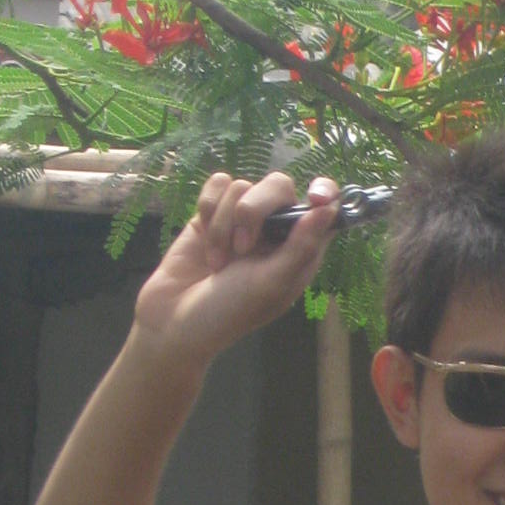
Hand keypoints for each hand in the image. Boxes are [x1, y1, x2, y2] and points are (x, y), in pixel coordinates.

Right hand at [132, 170, 340, 372]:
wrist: (174, 320)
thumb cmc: (230, 311)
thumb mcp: (272, 284)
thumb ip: (301, 246)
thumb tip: (330, 208)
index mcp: (299, 250)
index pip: (324, 208)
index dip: (325, 193)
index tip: (314, 197)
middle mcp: (274, 230)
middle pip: (278, 185)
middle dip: (255, 211)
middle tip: (242, 249)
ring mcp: (242, 220)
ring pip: (241, 186)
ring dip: (223, 225)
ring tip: (217, 262)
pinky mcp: (211, 213)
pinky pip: (217, 184)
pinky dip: (207, 211)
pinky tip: (204, 241)